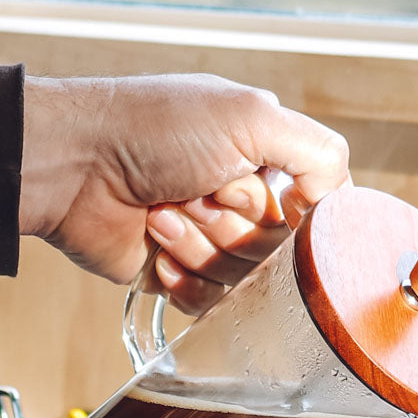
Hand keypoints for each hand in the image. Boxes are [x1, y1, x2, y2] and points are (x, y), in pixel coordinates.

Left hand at [20, 74, 348, 312]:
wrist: (74, 165)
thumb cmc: (151, 127)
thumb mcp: (250, 114)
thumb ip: (318, 151)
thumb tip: (343, 198)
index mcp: (263, 159)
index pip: (316, 211)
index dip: (290, 210)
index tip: (259, 190)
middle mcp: (240, 201)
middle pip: (280, 252)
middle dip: (236, 225)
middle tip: (195, 192)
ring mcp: (209, 241)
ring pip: (243, 281)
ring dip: (201, 245)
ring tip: (163, 210)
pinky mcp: (177, 276)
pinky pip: (208, 303)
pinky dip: (182, 275)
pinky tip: (154, 243)